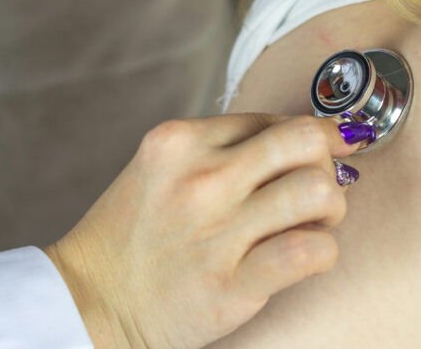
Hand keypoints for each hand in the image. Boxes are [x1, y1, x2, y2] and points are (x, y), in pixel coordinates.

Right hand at [44, 114, 361, 348]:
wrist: (88, 303)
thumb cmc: (134, 235)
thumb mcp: (163, 168)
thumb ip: (223, 147)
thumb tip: (308, 137)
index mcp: (181, 141)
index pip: (276, 119)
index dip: (309, 137)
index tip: (323, 152)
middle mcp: (200, 180)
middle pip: (305, 141)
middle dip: (328, 162)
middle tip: (322, 185)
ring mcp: (215, 233)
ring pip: (317, 191)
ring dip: (332, 207)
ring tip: (314, 223)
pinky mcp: (230, 285)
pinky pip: (309, 252)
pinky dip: (323, 252)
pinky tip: (306, 256)